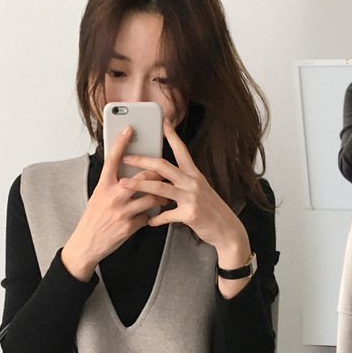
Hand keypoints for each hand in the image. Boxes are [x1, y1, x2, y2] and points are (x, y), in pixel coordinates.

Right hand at [61, 125, 168, 281]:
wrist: (87, 244)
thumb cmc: (94, 218)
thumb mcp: (98, 196)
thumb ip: (112, 184)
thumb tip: (126, 172)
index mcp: (103, 186)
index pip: (113, 159)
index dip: (121, 143)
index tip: (129, 128)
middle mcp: (113, 196)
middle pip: (142, 177)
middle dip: (156, 174)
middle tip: (163, 173)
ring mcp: (123, 212)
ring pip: (151, 197)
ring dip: (161, 197)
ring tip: (163, 197)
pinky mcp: (130, 226)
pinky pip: (148, 217)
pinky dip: (152, 216)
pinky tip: (151, 217)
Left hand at [119, 121, 252, 298]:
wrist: (228, 230)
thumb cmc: (212, 211)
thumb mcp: (200, 191)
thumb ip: (183, 183)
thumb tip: (165, 178)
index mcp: (194, 175)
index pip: (181, 150)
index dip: (171, 135)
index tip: (161, 122)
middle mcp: (193, 183)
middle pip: (164, 166)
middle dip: (142, 160)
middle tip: (126, 156)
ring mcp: (192, 198)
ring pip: (160, 187)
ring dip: (140, 184)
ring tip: (124, 184)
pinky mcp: (190, 214)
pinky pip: (167, 215)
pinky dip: (156, 218)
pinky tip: (149, 221)